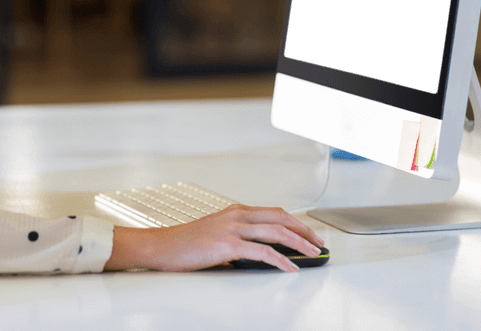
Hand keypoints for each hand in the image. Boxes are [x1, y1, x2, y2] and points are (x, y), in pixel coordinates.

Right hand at [105, 204, 324, 272]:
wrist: (161, 246)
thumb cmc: (184, 242)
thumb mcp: (215, 232)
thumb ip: (236, 235)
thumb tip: (258, 251)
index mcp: (234, 211)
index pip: (274, 212)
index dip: (295, 222)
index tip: (308, 233)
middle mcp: (236, 215)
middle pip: (280, 218)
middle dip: (304, 230)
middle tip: (318, 243)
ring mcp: (232, 228)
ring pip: (276, 232)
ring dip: (299, 243)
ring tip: (312, 254)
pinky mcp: (227, 244)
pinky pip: (262, 252)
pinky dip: (281, 260)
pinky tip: (290, 268)